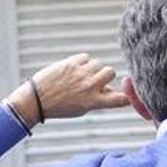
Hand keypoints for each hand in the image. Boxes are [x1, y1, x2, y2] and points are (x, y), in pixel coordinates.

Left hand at [9, 54, 130, 126]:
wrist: (36, 100)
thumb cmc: (59, 107)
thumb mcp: (81, 109)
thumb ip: (97, 99)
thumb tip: (109, 89)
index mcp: (94, 102)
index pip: (120, 99)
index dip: (128, 95)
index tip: (129, 93)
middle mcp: (90, 87)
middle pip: (111, 72)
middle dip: (105, 75)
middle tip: (96, 79)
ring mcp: (81, 74)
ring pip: (98, 63)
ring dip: (92, 68)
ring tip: (81, 75)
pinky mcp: (71, 64)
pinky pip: (86, 57)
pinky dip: (82, 61)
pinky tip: (74, 68)